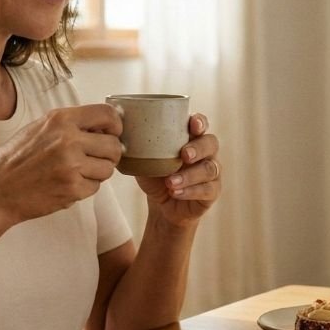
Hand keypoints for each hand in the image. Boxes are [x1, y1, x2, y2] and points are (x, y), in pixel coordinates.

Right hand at [0, 104, 122, 226]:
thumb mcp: (40, 128)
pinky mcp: (72, 188)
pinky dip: (85, 189)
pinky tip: (66, 185)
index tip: (112, 135)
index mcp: (61, 119)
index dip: (116, 126)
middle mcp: (68, 139)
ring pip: (108, 169)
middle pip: (114, 146)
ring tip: (75, 173)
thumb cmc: (15, 159)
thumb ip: (70, 124)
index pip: (108, 115)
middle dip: (108, 155)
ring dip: (97, 174)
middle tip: (93, 161)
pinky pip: (95, 188)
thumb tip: (105, 124)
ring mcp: (71, 165)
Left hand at [135, 113, 220, 227]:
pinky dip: (190, 191)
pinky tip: (176, 192)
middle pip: (211, 143)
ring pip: (209, 168)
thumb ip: (138, 147)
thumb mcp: (145, 160)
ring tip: (171, 182)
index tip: (192, 124)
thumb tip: (116, 133)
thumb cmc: (156, 176)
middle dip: (198, 147)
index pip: (201, 123)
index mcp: (190, 138)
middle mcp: (206, 152)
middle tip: (183, 155)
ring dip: (189, 175)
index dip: (199, 122)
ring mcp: (212, 172)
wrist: (163, 206)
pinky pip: (207, 190)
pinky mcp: (212, 191)